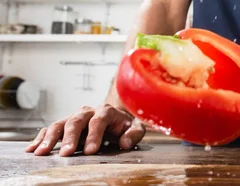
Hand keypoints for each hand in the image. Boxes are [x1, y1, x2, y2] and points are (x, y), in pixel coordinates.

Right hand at [25, 104, 144, 155]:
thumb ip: (134, 134)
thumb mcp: (136, 128)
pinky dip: (41, 138)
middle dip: (70, 138)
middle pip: (75, 121)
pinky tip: (33, 148)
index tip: (91, 151)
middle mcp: (87, 111)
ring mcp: (74, 117)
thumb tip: (125, 143)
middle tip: (66, 154)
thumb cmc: (125, 125)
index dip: (94, 136)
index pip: (98, 121)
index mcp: (105, 111)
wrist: (116, 117)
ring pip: (59, 124)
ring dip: (49, 138)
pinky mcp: (65, 124)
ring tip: (42, 153)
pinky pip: (50, 128)